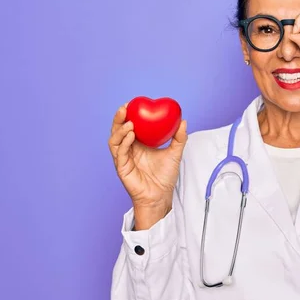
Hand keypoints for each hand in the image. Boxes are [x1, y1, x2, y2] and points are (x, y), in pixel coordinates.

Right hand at [108, 102, 187, 228]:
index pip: (129, 126)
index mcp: (137, 144)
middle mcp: (128, 149)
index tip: (133, 103)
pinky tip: (131, 135)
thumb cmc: (165, 176)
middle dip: (119, 118)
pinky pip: (120, 153)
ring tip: (129, 122)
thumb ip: (179, 138)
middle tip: (125, 107)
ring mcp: (123, 159)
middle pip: (118, 130)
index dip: (128, 114)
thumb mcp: (175, 153)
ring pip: (115, 140)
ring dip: (120, 129)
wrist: (161, 196)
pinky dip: (124, 142)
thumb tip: (183, 121)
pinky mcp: (122, 168)